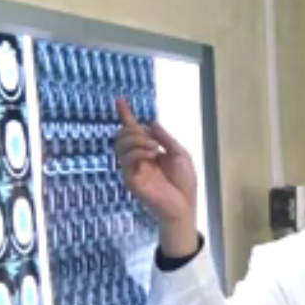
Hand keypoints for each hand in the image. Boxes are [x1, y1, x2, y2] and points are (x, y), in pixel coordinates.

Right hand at [114, 97, 197, 255]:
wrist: (184, 204)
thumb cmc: (184, 182)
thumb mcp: (179, 153)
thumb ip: (165, 138)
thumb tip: (151, 123)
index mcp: (148, 151)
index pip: (133, 130)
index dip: (126, 115)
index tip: (120, 99)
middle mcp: (137, 158)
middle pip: (123, 135)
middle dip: (134, 130)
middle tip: (151, 139)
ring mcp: (132, 169)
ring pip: (121, 145)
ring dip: (137, 140)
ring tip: (154, 148)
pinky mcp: (130, 179)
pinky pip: (126, 159)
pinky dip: (138, 152)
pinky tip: (151, 155)